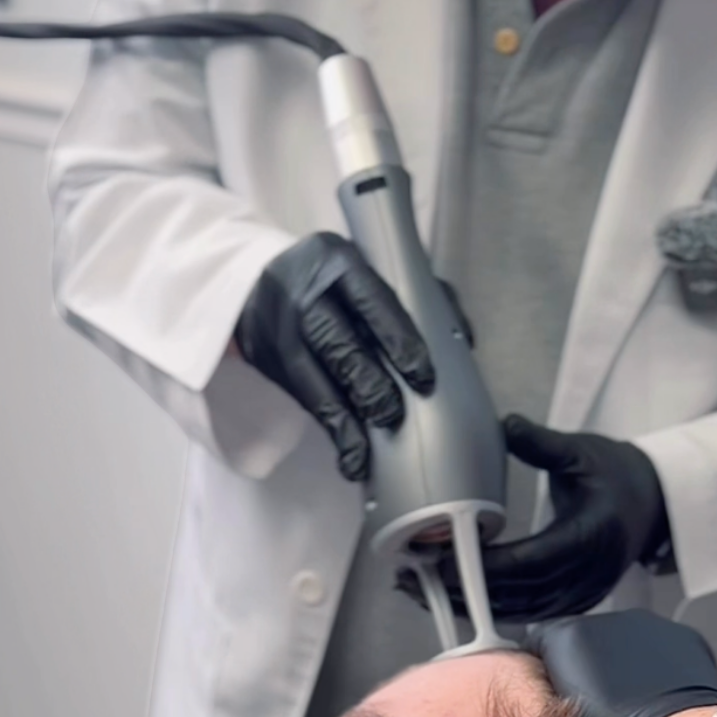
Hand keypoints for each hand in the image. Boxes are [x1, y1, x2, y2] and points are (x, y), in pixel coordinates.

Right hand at [234, 233, 434, 480]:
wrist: (252, 278)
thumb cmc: (331, 279)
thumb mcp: (366, 269)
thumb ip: (417, 295)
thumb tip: (463, 340)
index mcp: (338, 261)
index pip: (373, 302)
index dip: (400, 341)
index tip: (423, 377)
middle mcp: (303, 292)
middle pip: (339, 343)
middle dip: (370, 384)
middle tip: (394, 414)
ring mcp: (278, 326)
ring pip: (315, 378)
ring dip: (347, 419)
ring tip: (369, 452)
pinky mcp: (264, 357)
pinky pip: (303, 399)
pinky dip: (331, 430)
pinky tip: (350, 455)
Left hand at [420, 416, 672, 618]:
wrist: (658, 503)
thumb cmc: (618, 474)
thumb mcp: (582, 451)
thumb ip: (541, 443)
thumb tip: (504, 423)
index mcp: (590, 534)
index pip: (529, 560)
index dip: (483, 567)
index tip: (440, 560)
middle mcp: (588, 573)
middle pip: (518, 594)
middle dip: (463, 590)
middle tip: (413, 579)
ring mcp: (585, 593)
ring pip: (520, 610)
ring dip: (470, 604)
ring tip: (423, 590)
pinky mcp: (578, 601)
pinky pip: (530, 611)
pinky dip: (493, 606)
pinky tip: (460, 596)